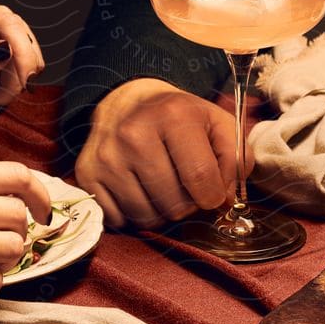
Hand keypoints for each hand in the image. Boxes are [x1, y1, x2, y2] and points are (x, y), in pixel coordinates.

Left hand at [0, 0, 45, 120]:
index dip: (22, 51)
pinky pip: (30, 58)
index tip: (25, 82)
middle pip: (21, 39)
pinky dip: (19, 80)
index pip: (6, 23)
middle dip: (16, 76)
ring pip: (30, 52)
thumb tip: (5, 49)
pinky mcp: (11, 35)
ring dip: (17, 81)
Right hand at [74, 78, 237, 229]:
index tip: (210, 191)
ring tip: (161, 188)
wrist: (128, 102)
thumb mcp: (218, 125)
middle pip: (174, 205)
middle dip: (186, 204)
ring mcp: (107, 156)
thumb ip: (237, 160)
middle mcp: (134, 134)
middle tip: (183, 185)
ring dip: (160, 212)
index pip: (201, 180)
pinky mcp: (86, 174)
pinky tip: (138, 191)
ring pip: (147, 218)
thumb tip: (224, 200)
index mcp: (173, 116)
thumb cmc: (179, 119)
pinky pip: (119, 220)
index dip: (213, 196)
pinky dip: (133, 214)